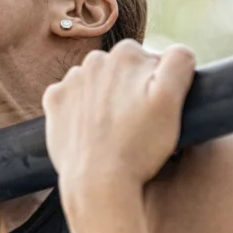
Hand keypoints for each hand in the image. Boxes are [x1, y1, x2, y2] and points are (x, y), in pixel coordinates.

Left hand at [42, 40, 195, 193]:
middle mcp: (94, 60)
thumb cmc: (139, 146)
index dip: (160, 88)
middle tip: (138, 124)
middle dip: (132, 91)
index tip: (157, 112)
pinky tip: (92, 131)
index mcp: (126, 53)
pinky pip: (72, 100)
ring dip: (107, 101)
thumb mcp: (171, 101)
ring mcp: (70, 81)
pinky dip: (82, 112)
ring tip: (116, 131)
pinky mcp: (54, 102)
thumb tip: (177, 50)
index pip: (152, 63)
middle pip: (123, 72)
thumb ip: (178, 63)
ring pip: (98, 86)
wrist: (97, 182)